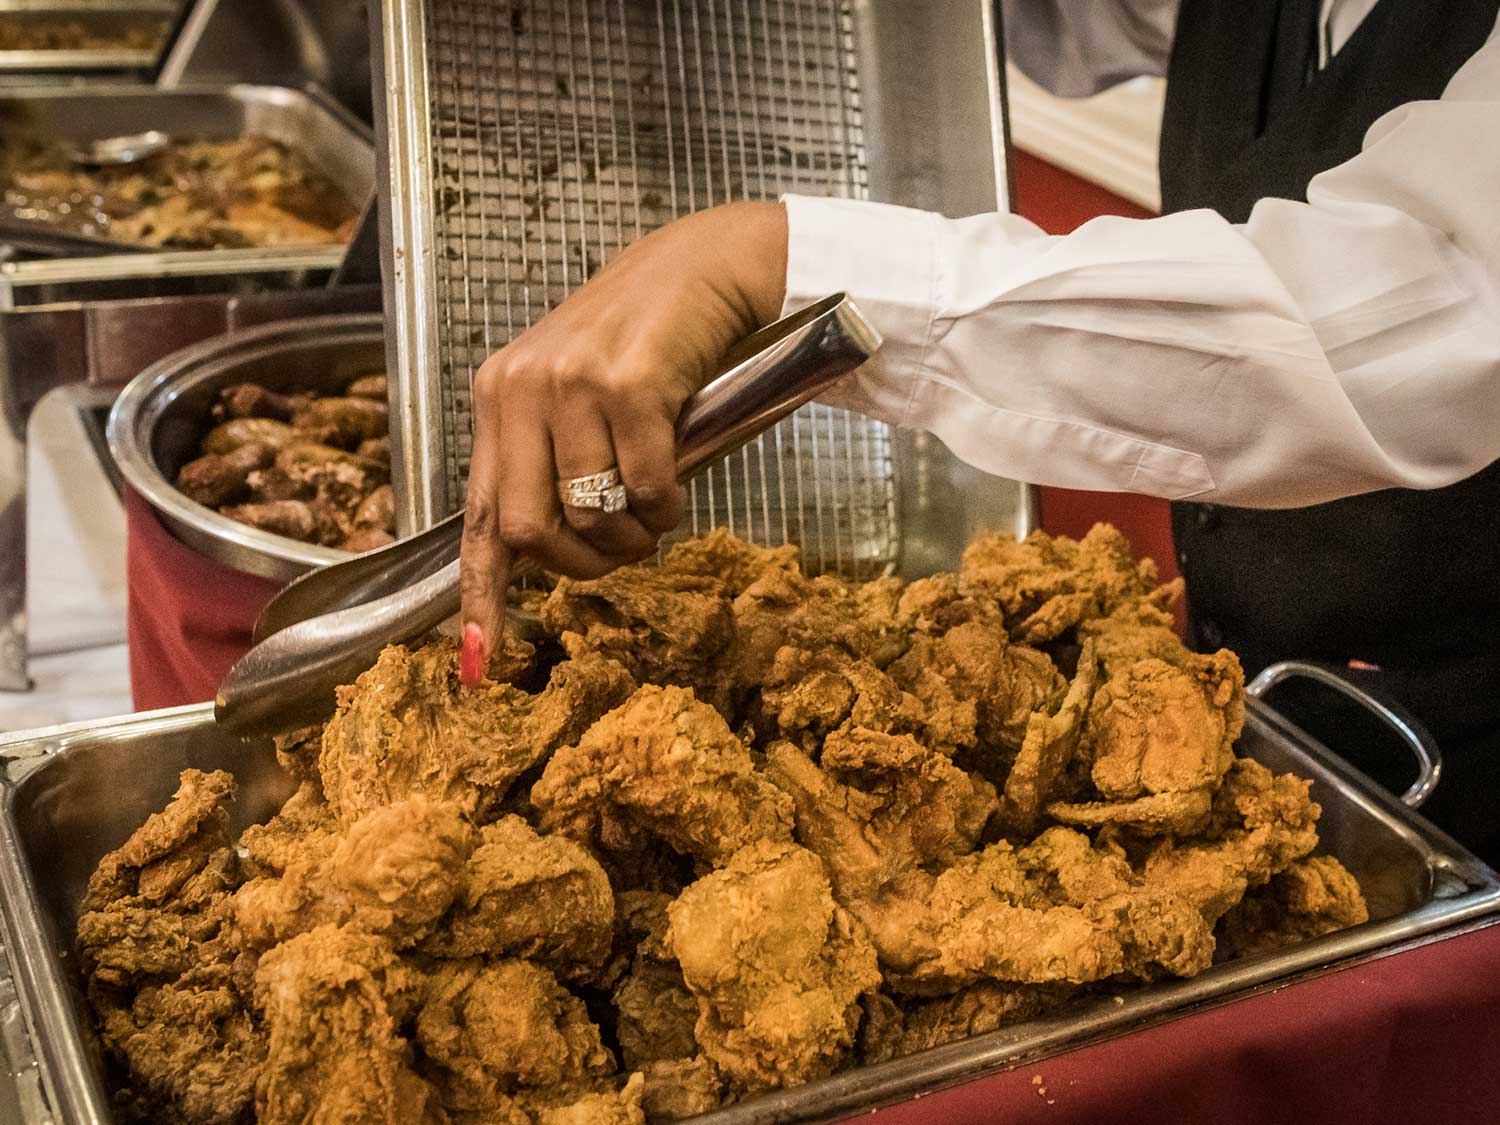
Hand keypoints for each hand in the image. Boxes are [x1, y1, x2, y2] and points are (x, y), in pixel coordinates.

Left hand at [460, 201, 788, 680]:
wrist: (704, 267)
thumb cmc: (646, 341)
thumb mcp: (576, 395)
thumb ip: (551, 459)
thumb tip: (551, 548)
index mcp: (498, 397)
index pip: (477, 513)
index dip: (479, 593)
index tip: (476, 658)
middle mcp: (520, 388)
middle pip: (528, 528)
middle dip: (581, 565)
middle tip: (622, 556)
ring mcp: (571, 383)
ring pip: (589, 513)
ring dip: (632, 537)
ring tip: (656, 516)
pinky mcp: (628, 382)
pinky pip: (644, 486)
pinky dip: (667, 507)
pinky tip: (677, 488)